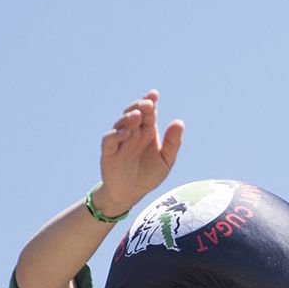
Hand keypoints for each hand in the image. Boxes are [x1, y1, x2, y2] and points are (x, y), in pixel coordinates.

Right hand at [92, 90, 183, 219]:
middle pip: (134, 112)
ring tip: (138, 116)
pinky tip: (126, 133)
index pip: (149, 112)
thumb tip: (179, 122)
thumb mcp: (166, 160)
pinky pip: (110, 140)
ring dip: (128, 118)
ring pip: (121, 123)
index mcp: (147, 131)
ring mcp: (120, 140)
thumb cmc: (149, 175)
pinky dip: (116, 135)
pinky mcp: (109, 152)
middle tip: (148, 104)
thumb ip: (173, 143)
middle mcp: (133, 132)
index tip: (154, 94)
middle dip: (140, 106)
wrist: (131, 193)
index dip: (150, 101)